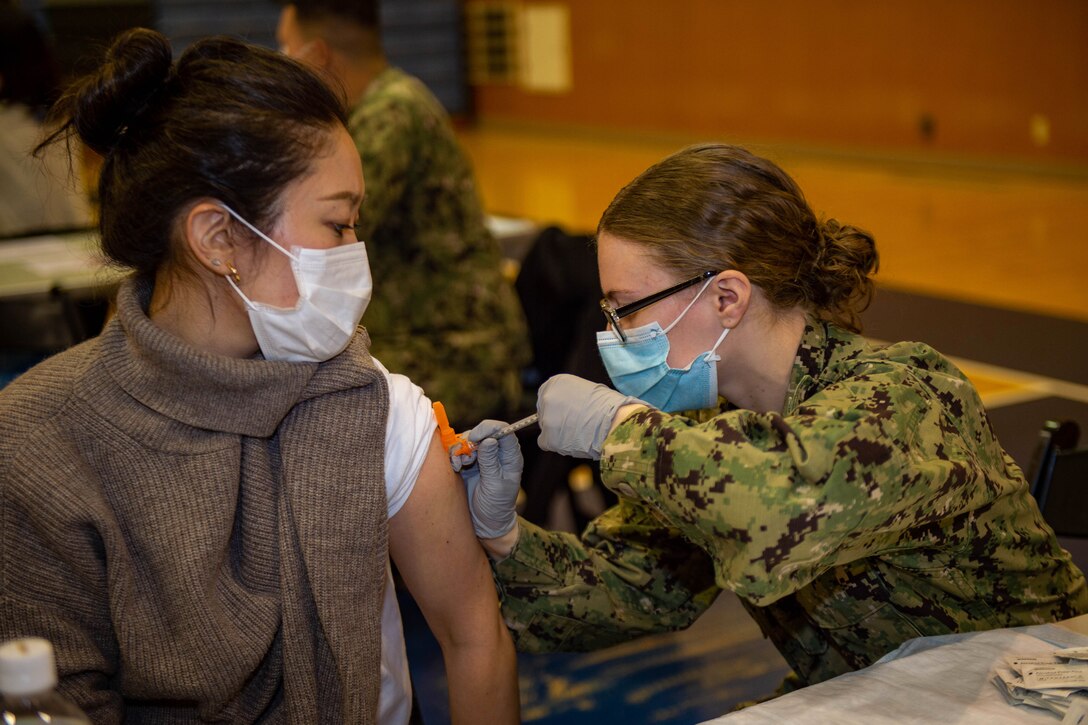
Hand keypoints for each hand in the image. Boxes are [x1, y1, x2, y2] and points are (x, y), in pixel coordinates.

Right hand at [453, 420, 521, 538]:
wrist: (485, 522)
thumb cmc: (496, 506)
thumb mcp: (495, 485)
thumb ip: (490, 463)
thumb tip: (489, 440)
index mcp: (509, 457)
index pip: (503, 431)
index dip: (489, 428)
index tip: (474, 438)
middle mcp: (496, 453)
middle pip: (483, 433)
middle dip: (470, 441)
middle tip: (465, 457)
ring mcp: (482, 457)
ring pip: (468, 441)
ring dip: (460, 450)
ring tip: (459, 466)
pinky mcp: (468, 464)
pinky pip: (458, 451)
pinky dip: (454, 456)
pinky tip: (455, 468)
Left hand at [537, 374, 647, 458]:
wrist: (614, 421)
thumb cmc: (607, 406)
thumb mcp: (585, 390)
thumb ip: (569, 397)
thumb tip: (564, 408)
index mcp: (556, 383)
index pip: (547, 397)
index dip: (558, 407)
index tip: (568, 413)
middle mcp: (548, 397)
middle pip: (544, 412)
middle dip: (556, 420)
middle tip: (574, 424)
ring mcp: (547, 418)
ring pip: (546, 429)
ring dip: (558, 432)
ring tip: (578, 432)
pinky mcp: (548, 437)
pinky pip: (545, 443)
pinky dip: (556, 445)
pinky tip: (571, 441)